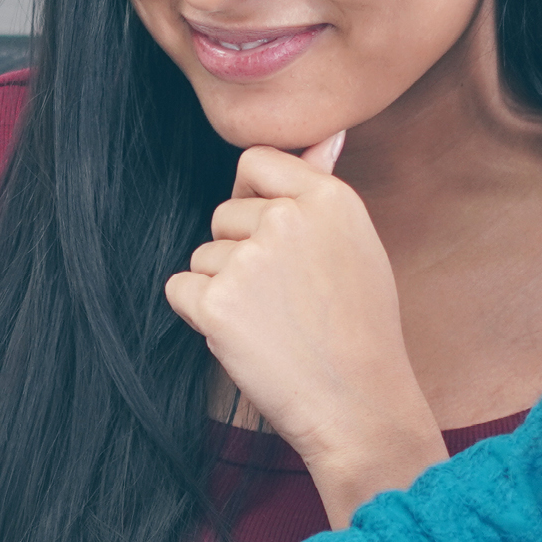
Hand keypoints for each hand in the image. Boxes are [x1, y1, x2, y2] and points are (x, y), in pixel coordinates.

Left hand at [162, 135, 443, 521]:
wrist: (358, 405)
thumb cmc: (361, 330)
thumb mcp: (359, 246)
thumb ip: (324, 190)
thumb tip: (325, 136)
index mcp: (328, 198)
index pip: (256, 163)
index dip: (255, 200)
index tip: (274, 240)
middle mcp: (287, 219)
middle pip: (225, 214)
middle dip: (240, 254)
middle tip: (287, 301)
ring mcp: (248, 260)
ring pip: (204, 256)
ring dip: (223, 289)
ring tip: (273, 325)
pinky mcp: (215, 302)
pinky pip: (180, 290)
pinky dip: (199, 316)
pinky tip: (245, 339)